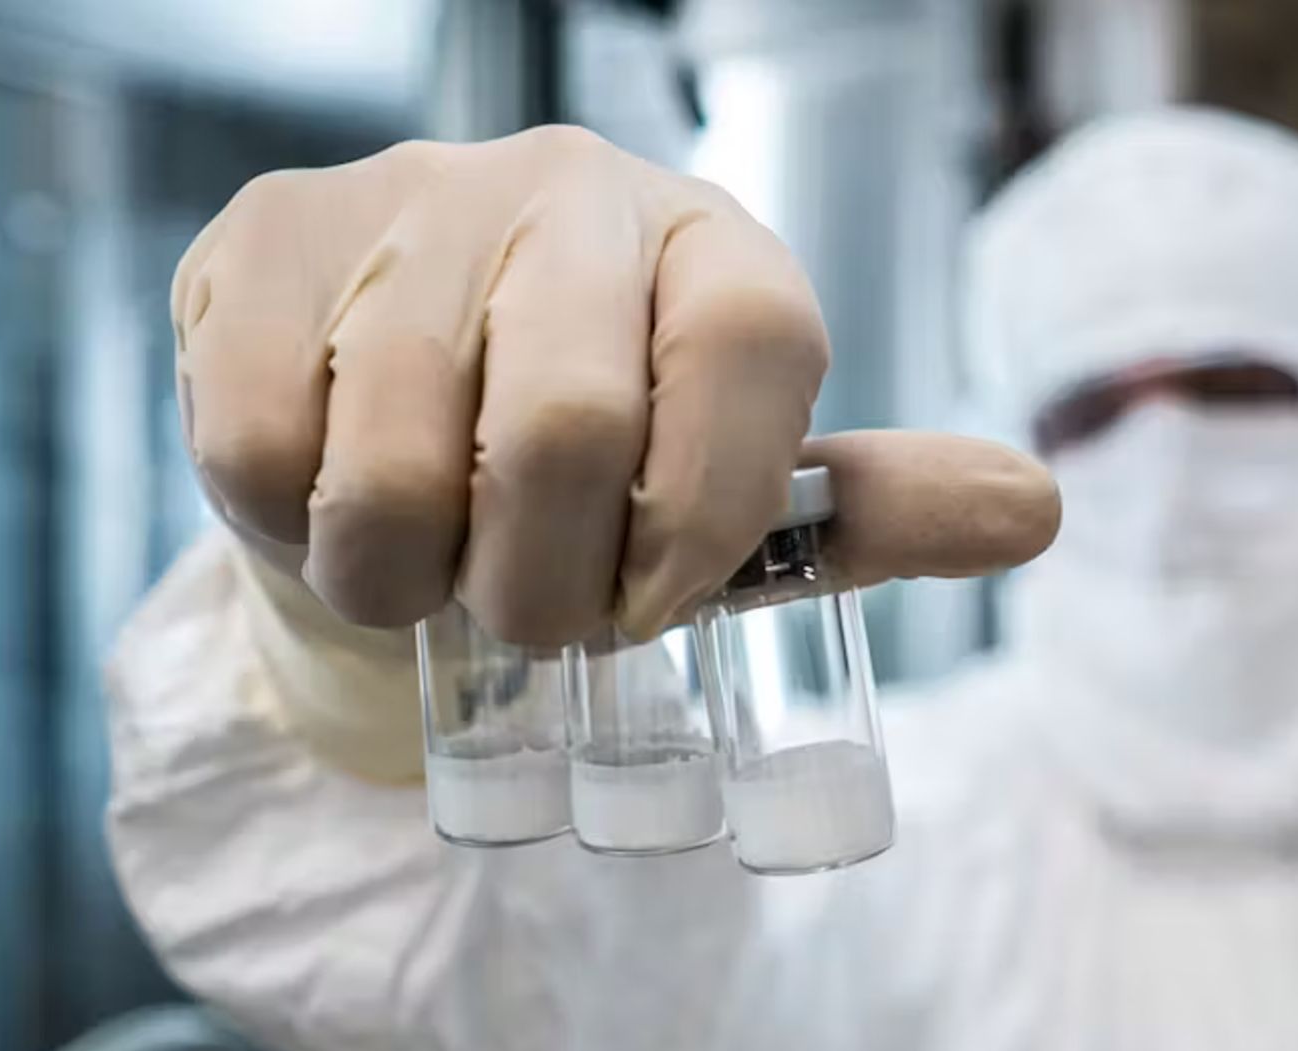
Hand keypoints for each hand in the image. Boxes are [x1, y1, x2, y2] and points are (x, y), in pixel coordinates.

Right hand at [173, 126, 1057, 644]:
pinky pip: (270, 450)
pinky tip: (336, 500)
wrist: (392, 411)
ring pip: (404, 463)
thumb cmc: (590, 468)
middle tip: (529, 611)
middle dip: (545, 591)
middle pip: (570, 430)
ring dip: (412, 579)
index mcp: (714, 244)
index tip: (654, 599)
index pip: (759, 351)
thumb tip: (1033, 510)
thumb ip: (864, 508)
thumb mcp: (733, 488)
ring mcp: (411, 203)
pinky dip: (300, 532)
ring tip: (430, 566)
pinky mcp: (265, 242)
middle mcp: (574, 191)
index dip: (706, 515)